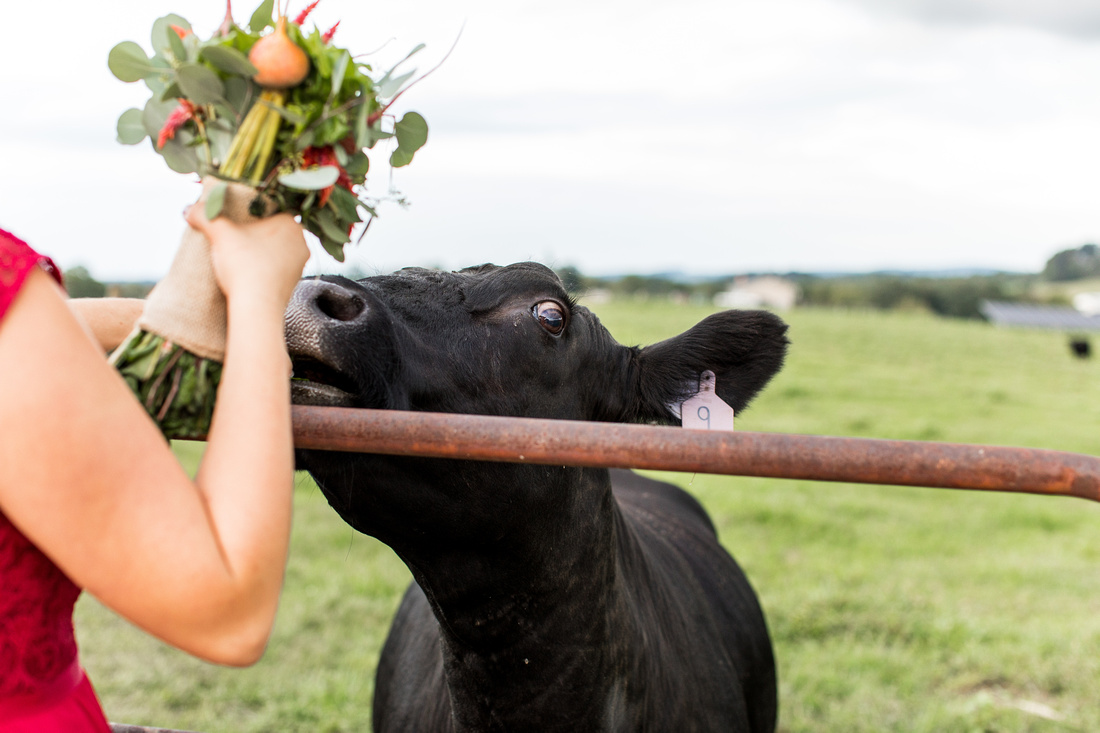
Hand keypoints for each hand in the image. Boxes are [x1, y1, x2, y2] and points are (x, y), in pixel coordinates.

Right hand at [186, 202, 309, 313]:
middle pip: (272, 230)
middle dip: (254, 232)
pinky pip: (277, 268)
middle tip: (233, 235)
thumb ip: (204, 216)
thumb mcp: (219, 234)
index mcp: (290, 222)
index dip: (250, 212)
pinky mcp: (294, 282)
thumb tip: (188, 209)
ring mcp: (300, 264)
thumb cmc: (244, 265)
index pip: (269, 209)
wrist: (257, 307)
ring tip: (239, 255)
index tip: (234, 218)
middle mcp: (301, 241)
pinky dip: (263, 268)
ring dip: (260, 251)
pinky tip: (248, 270)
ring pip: (275, 250)